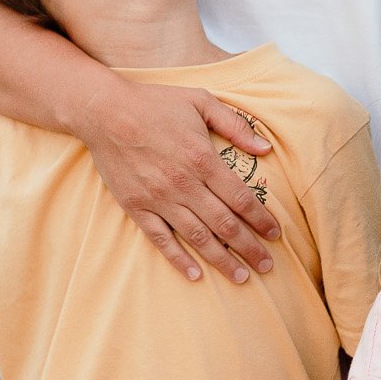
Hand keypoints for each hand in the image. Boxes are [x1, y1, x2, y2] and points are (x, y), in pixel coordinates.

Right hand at [82, 76, 279, 281]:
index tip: (275, 234)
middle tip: (267, 265)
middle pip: (224, 224)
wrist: (105, 112)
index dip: (261, 220)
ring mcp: (159, 198)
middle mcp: (184, 184)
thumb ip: (236, 125)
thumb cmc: (156, 103)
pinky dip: (179, 259)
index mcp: (203, 159)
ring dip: (222, 260)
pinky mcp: (137, 207)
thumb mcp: (201, 102)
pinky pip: (161, 239)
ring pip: (197, 236)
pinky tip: (196, 274)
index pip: (241, 198)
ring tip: (241, 277)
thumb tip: (266, 148)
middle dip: (249, 247)